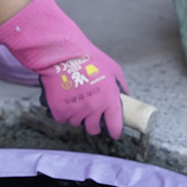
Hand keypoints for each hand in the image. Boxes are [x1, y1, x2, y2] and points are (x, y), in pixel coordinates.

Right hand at [0, 0, 127, 137]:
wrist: (63, 54)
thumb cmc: (89, 58)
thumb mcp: (113, 69)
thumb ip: (120, 86)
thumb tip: (125, 96)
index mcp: (109, 100)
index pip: (115, 126)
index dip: (114, 131)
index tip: (112, 132)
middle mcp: (94, 108)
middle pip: (93, 129)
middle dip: (92, 123)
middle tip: (88, 111)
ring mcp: (76, 110)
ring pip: (76, 122)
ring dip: (75, 114)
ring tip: (73, 97)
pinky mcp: (60, 110)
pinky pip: (62, 118)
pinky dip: (61, 112)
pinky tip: (62, 98)